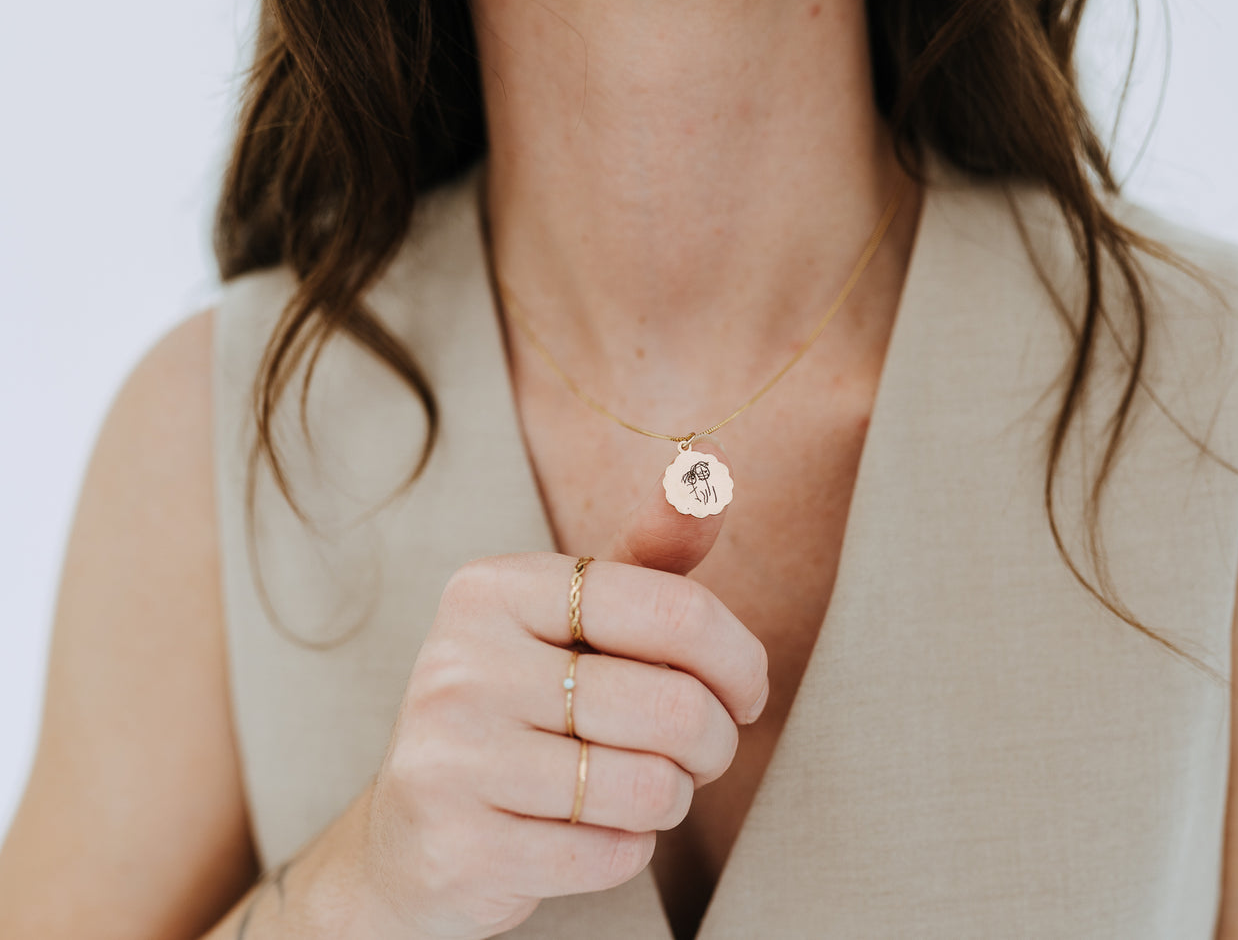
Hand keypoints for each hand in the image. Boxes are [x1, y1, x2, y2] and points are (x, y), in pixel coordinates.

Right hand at [355, 440, 768, 937]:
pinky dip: (629, 851)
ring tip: (639, 790)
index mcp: (494, 587)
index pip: (674, 608)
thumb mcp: (577, 622)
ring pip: (649, 787)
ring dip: (671, 800)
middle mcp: (459, 661)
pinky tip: (591, 833)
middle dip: (713, 744)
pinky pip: (614, 855)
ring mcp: (450, 756)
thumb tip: (712, 463)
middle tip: (697, 754)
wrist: (410, 837)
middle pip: (674, 707)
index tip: (746, 692)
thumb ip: (650, 552)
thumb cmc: (523, 710)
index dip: (738, 659)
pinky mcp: (458, 847)